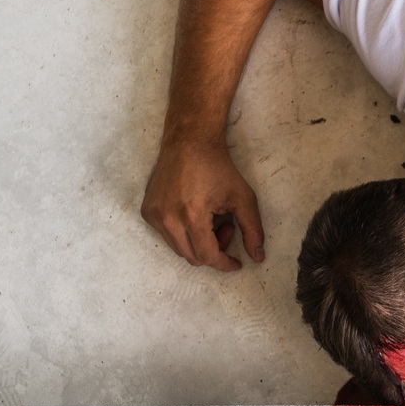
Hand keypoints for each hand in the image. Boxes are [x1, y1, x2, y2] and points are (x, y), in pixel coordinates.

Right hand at [141, 138, 265, 269]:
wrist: (189, 141)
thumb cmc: (218, 167)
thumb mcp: (243, 198)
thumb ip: (252, 230)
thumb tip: (258, 257)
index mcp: (191, 215)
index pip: (207, 256)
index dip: (224, 263)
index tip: (236, 263)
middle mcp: (168, 218)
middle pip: (192, 257)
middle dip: (214, 251)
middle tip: (226, 228)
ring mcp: (154, 215)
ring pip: (179, 249)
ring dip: (198, 243)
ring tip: (211, 220)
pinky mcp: (147, 211)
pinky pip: (167, 236)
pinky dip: (183, 234)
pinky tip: (195, 215)